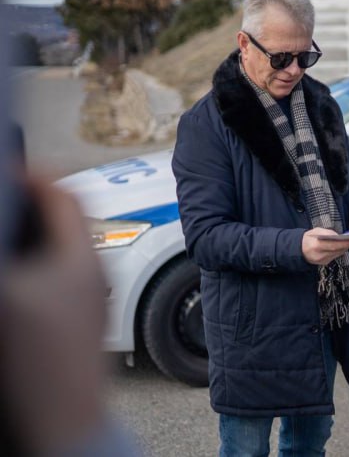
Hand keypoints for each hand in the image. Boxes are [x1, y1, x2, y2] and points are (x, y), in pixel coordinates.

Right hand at [0, 176, 107, 454]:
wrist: (65, 430)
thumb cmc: (39, 368)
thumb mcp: (3, 295)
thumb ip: (3, 251)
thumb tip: (8, 241)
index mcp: (81, 258)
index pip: (66, 193)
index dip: (32, 172)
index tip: (6, 168)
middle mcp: (91, 274)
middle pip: (62, 219)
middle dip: (25, 204)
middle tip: (0, 198)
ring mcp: (85, 300)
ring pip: (56, 251)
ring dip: (25, 237)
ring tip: (3, 235)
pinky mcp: (75, 324)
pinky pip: (53, 280)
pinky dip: (29, 268)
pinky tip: (10, 282)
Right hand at [302, 227, 348, 265]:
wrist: (299, 250)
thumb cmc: (307, 239)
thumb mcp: (315, 231)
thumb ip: (327, 232)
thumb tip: (339, 235)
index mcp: (315, 246)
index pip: (333, 245)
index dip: (344, 243)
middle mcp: (319, 255)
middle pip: (336, 251)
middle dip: (346, 245)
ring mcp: (321, 261)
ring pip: (337, 254)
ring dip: (343, 248)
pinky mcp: (324, 263)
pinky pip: (334, 257)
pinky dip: (338, 251)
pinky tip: (341, 247)